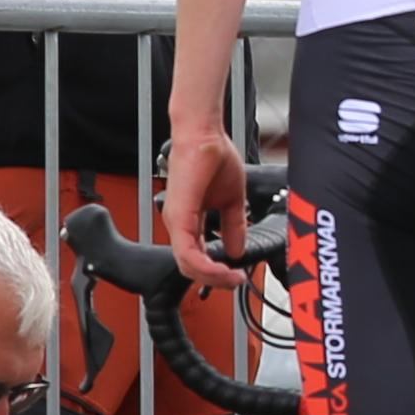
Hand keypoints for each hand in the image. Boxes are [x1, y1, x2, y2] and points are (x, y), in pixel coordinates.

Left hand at [163, 125, 248, 285]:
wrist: (205, 134)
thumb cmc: (213, 156)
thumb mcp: (232, 199)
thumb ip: (234, 225)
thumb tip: (238, 249)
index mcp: (190, 221)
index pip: (198, 258)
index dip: (217, 272)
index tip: (237, 274)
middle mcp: (179, 224)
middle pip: (190, 268)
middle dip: (216, 280)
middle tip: (236, 281)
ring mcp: (176, 221)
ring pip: (187, 265)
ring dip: (212, 277)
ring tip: (232, 278)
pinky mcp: (180, 216)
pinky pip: (188, 253)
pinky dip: (206, 266)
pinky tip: (223, 267)